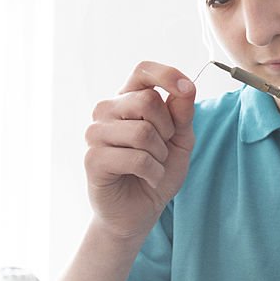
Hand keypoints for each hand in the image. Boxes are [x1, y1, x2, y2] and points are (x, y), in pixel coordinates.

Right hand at [84, 61, 196, 241]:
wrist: (141, 210)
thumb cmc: (159, 169)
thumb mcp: (181, 139)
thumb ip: (183, 113)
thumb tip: (186, 87)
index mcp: (128, 99)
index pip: (143, 70)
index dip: (167, 75)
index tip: (186, 89)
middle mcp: (107, 111)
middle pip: (147, 100)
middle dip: (168, 128)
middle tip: (163, 147)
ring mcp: (96, 134)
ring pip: (142, 131)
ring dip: (160, 154)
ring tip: (154, 165)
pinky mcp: (93, 159)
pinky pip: (136, 158)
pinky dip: (153, 172)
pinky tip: (147, 178)